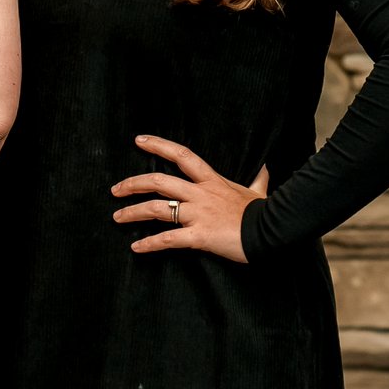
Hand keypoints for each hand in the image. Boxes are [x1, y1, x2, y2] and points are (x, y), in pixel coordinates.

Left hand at [111, 134, 268, 263]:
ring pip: (157, 208)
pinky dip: (149, 244)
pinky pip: (168, 239)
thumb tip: (265, 168)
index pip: (182, 156)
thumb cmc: (264, 213)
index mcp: (212, 181)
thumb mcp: (258, 192)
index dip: (159, 145)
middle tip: (115, 190)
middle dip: (133, 184)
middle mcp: (200, 194)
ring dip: (133, 212)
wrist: (273, 232)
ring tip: (117, 217)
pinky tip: (136, 248)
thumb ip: (258, 180)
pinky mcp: (199, 236)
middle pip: (159, 181)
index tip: (139, 140)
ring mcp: (198, 214)